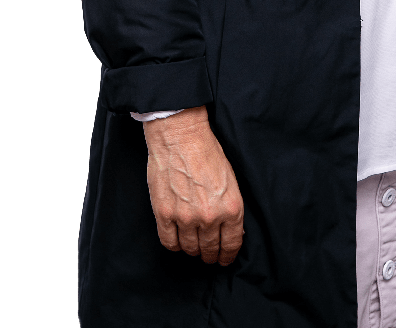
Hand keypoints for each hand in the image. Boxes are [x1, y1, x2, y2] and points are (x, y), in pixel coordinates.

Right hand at [141, 105, 244, 265]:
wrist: (181, 137)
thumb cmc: (207, 153)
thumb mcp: (231, 181)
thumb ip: (230, 208)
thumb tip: (229, 230)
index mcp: (231, 208)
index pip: (231, 245)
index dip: (227, 256)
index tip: (223, 259)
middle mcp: (210, 217)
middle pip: (209, 249)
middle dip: (209, 255)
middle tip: (207, 256)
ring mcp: (185, 217)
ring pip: (190, 248)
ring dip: (192, 250)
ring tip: (192, 247)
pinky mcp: (164, 214)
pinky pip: (169, 242)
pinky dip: (174, 245)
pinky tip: (177, 240)